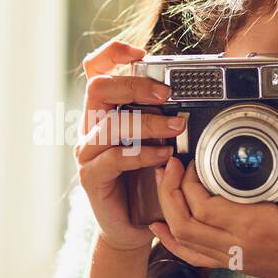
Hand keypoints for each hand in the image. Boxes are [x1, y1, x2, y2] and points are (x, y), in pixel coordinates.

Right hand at [73, 38, 187, 252]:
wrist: (132, 225)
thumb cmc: (145, 180)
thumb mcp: (156, 141)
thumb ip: (161, 117)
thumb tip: (190, 93)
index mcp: (104, 112)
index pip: (95, 70)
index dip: (112, 53)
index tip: (140, 52)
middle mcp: (91, 127)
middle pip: (98, 88)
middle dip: (135, 86)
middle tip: (166, 94)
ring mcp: (88, 153)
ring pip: (110, 123)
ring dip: (147, 122)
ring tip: (175, 127)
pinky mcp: (92, 177)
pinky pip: (115, 158)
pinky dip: (143, 154)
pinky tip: (164, 157)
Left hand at [148, 107, 277, 277]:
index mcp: (259, 228)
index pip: (204, 206)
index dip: (188, 182)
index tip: (190, 160)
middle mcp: (242, 247)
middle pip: (185, 223)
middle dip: (169, 192)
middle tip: (171, 165)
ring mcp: (238, 260)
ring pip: (185, 242)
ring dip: (168, 212)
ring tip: (164, 184)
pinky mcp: (239, 265)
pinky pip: (196, 258)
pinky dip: (173, 243)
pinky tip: (161, 229)